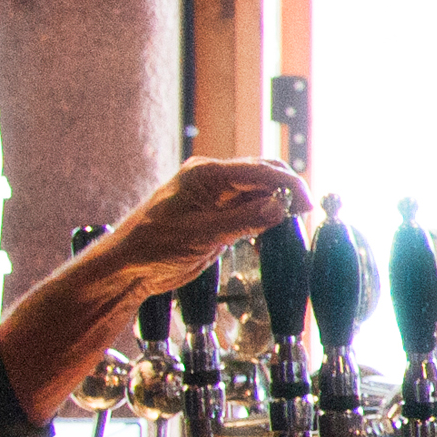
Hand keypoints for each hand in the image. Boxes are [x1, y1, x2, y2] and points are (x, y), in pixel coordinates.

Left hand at [90, 157, 309, 298]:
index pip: (259, 170)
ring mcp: (214, 196)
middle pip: (262, 175)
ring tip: (291, 224)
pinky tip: (269, 233)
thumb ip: (244, 219)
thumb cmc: (153, 246)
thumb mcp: (203, 235)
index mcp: (206, 174)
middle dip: (286, 191)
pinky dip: (263, 217)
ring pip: (257, 192)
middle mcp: (212, 179)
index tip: (307, 204)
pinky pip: (248, 208)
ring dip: (275, 205)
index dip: (288, 184)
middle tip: (305, 214)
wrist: (128, 266)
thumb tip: (281, 206)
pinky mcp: (215, 214)